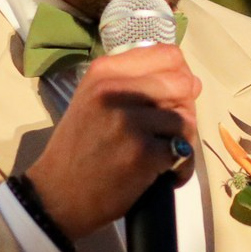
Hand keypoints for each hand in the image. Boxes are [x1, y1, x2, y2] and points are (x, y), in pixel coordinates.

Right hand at [28, 45, 200, 239]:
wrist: (57, 195)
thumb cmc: (79, 149)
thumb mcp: (94, 101)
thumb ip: (137, 84)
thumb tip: (193, 81)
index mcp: (104, 72)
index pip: (168, 55)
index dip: (180, 76)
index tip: (172, 98)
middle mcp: (115, 91)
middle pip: (182, 85)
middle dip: (184, 110)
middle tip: (167, 134)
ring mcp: (129, 122)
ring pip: (185, 120)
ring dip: (183, 142)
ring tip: (163, 158)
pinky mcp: (142, 153)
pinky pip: (184, 152)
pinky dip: (181, 168)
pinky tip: (163, 176)